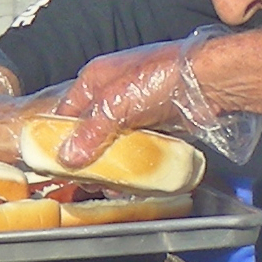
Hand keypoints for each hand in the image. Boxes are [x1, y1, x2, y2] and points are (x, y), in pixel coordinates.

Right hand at [54, 28, 261, 165]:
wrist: (209, 81)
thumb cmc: (163, 77)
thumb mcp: (118, 104)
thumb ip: (92, 131)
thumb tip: (68, 156)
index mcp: (97, 78)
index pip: (66, 111)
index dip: (57, 136)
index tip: (52, 161)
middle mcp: (114, 91)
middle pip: (90, 128)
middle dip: (86, 154)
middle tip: (81, 179)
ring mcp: (137, 107)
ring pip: (114, 140)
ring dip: (111, 162)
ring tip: (106, 183)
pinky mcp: (157, 121)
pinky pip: (138, 145)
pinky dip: (133, 161)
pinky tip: (131, 177)